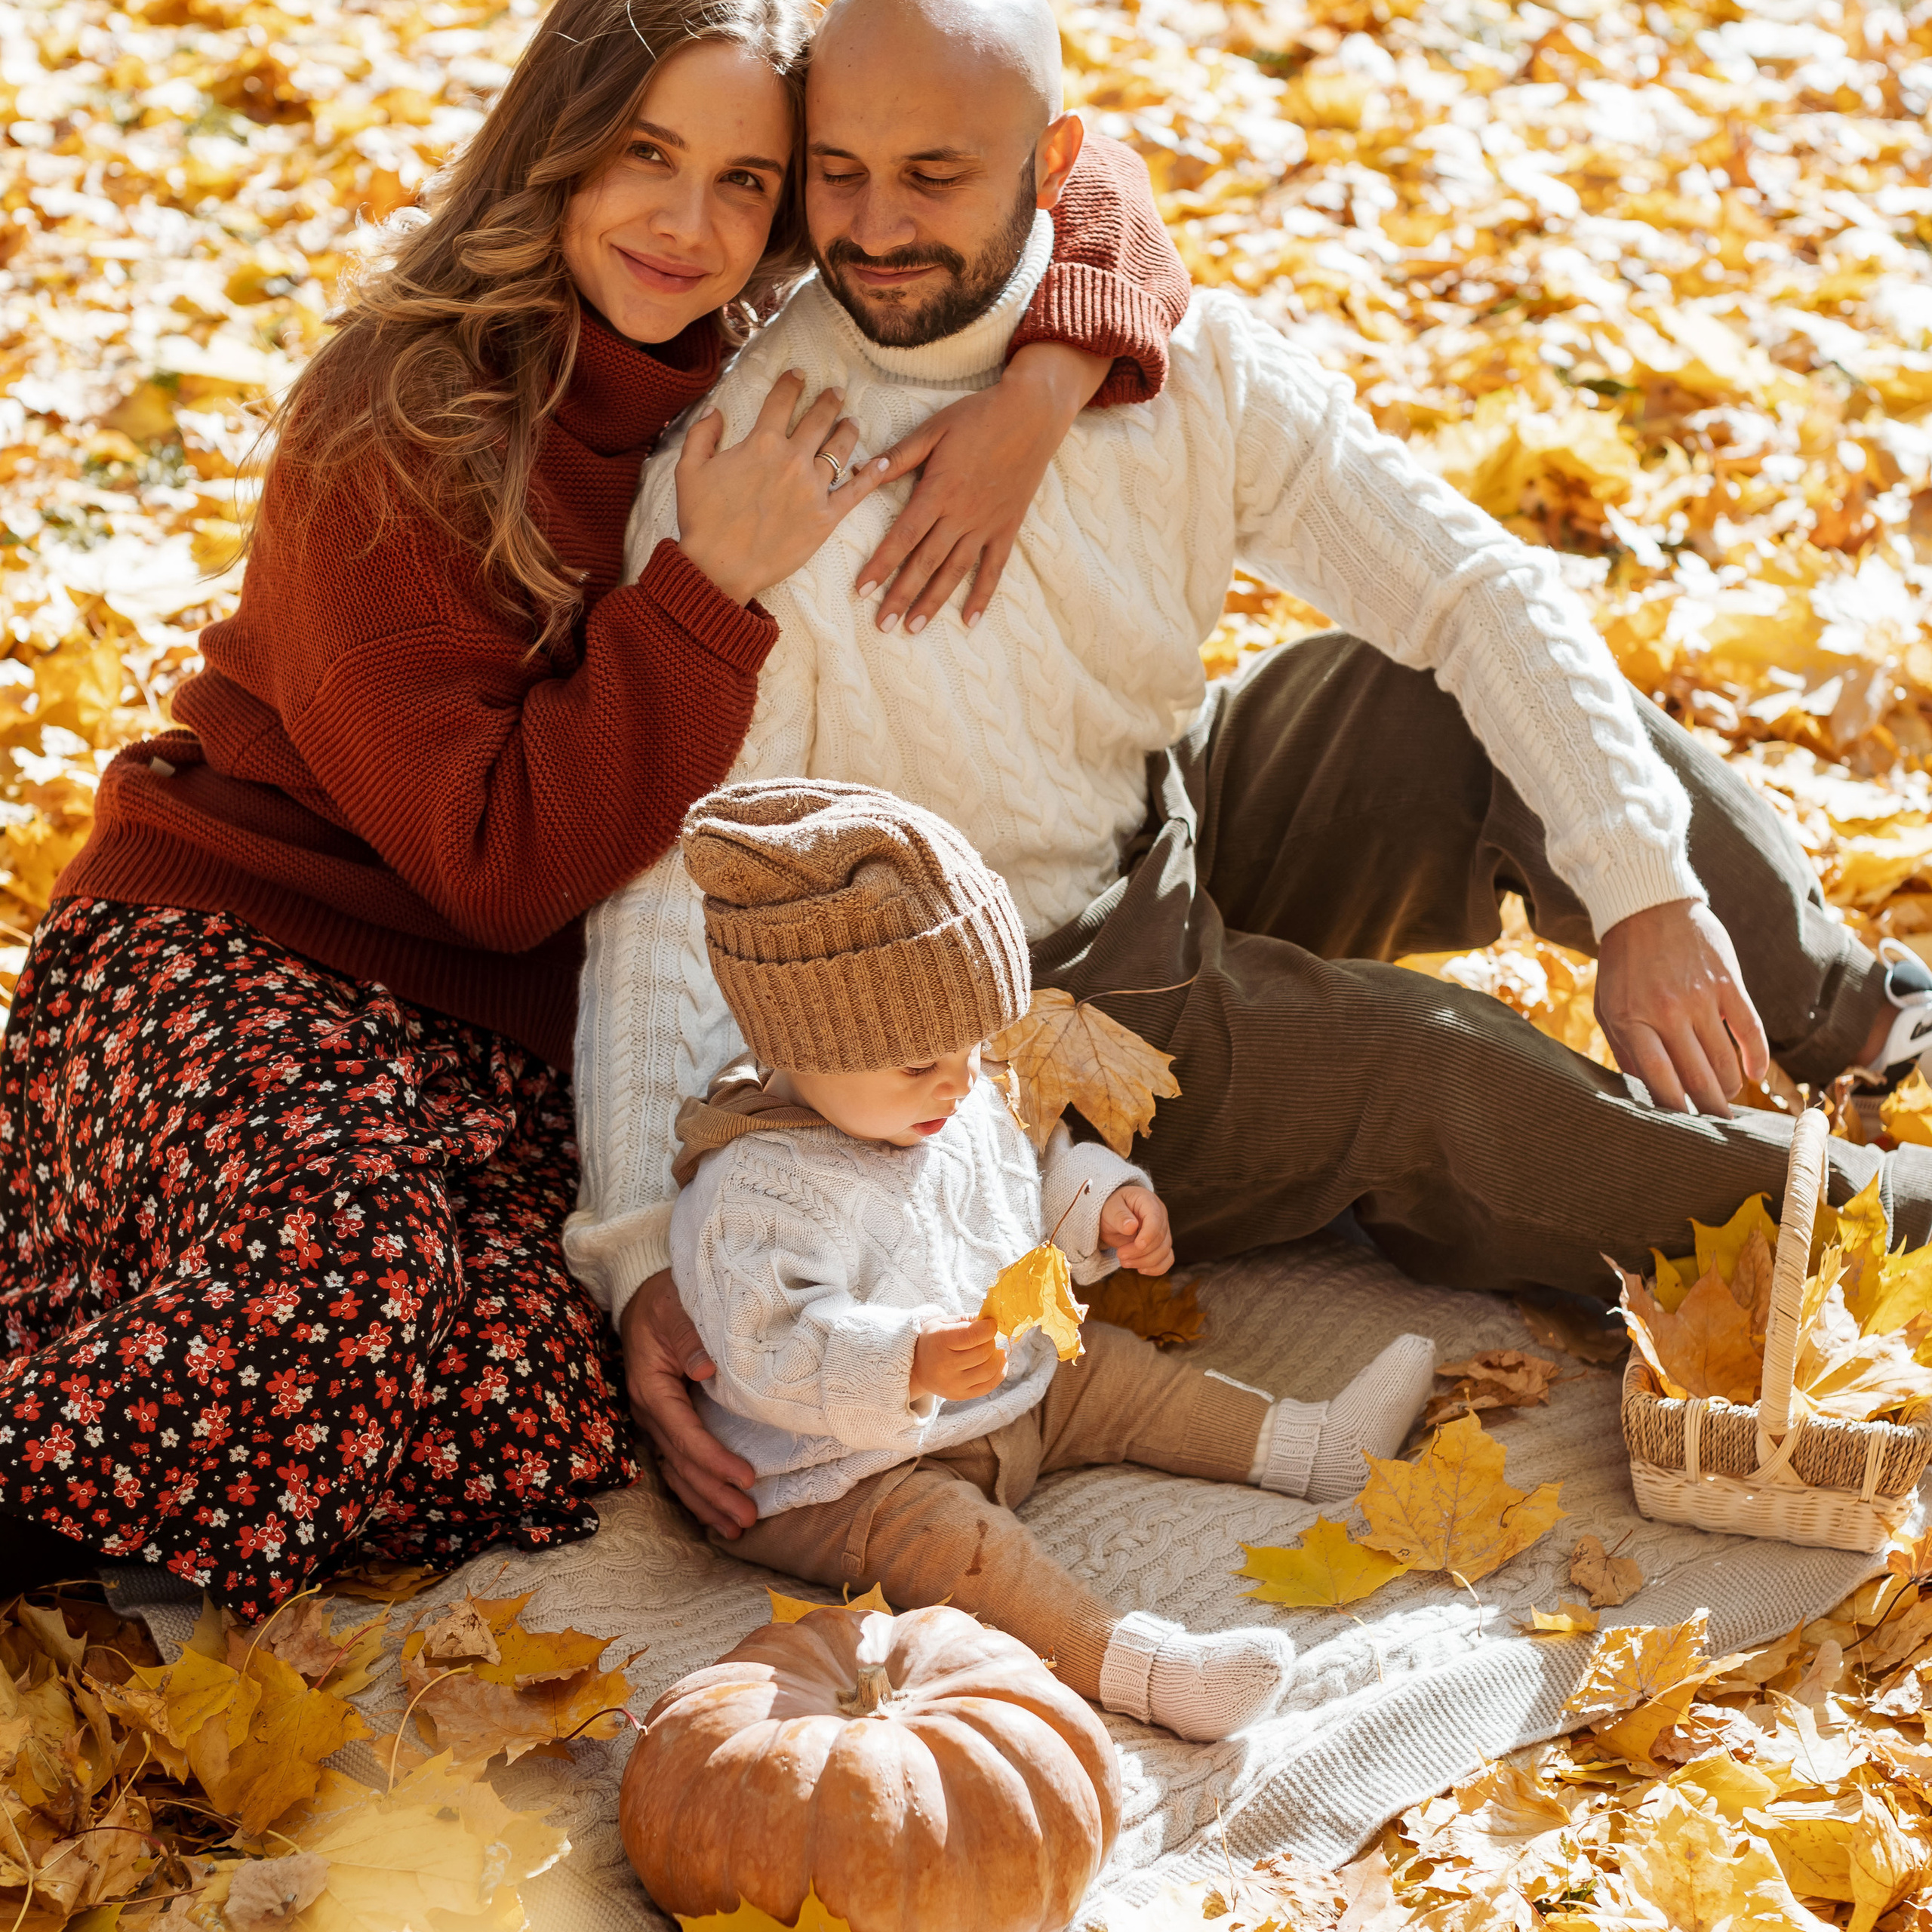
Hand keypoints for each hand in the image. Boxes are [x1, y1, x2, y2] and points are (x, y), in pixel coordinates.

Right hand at [619, 1268, 756, 1535]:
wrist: (642, 1299)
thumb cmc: (665, 1301)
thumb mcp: (675, 1309)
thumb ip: (689, 1336)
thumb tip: (706, 1369)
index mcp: (652, 1388)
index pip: (685, 1434)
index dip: (715, 1460)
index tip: (747, 1479)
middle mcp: (649, 1411)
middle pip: (682, 1463)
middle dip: (714, 1494)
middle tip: (748, 1519)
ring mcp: (655, 1421)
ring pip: (678, 1472)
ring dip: (706, 1502)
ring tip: (736, 1529)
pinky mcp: (664, 1423)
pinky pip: (678, 1464)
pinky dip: (696, 1490)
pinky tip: (715, 1512)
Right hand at [675, 373, 890, 606]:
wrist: (720, 566)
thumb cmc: (702, 521)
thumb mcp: (689, 470)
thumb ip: (702, 434)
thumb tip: (715, 410)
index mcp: (761, 443)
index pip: (782, 401)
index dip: (791, 383)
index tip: (799, 374)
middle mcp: (792, 459)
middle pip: (818, 420)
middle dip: (829, 401)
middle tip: (836, 392)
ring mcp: (812, 488)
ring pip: (839, 449)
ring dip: (848, 430)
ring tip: (853, 422)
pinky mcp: (826, 516)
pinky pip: (856, 490)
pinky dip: (872, 474)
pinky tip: (883, 462)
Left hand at [856, 341, 1110, 633]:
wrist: (1032, 413)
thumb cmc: (978, 416)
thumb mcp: (933, 428)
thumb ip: (899, 456)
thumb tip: (863, 473)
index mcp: (938, 490)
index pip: (903, 536)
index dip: (881, 565)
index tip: (861, 590)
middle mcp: (961, 514)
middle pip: (925, 563)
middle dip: (901, 595)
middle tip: (882, 624)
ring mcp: (986, 525)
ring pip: (955, 572)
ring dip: (934, 602)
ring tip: (913, 628)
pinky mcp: (1007, 528)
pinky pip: (994, 569)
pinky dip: (982, 596)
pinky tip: (969, 621)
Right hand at [910, 1314, 1006, 1402]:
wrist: (916, 1368)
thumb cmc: (932, 1341)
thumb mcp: (942, 1323)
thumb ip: (967, 1319)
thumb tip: (990, 1318)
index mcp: (939, 1342)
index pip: (972, 1336)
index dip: (988, 1328)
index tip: (991, 1323)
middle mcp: (945, 1366)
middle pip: (984, 1353)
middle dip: (991, 1341)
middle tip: (986, 1336)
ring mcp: (953, 1384)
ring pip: (989, 1370)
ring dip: (996, 1357)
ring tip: (992, 1349)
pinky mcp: (960, 1395)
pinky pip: (989, 1385)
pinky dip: (1000, 1371)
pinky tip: (998, 1360)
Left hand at [1099, 1184, 1174, 1274]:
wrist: (1112, 1216)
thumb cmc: (1111, 1208)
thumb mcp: (1110, 1209)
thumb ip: (1119, 1216)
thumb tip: (1131, 1227)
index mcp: (1148, 1202)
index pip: (1156, 1219)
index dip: (1149, 1234)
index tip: (1138, 1245)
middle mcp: (1160, 1216)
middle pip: (1160, 1239)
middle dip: (1140, 1252)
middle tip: (1120, 1255)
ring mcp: (1163, 1231)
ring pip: (1165, 1252)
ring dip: (1145, 1262)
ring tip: (1124, 1262)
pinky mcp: (1162, 1245)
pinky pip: (1167, 1259)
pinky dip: (1156, 1268)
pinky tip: (1141, 1270)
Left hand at [1595, 898, 1770, 1117]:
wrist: (1646, 907)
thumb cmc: (1623, 965)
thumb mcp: (1609, 1007)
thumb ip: (1625, 1048)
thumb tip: (1643, 1093)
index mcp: (1633, 1020)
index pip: (1659, 1080)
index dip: (1675, 1111)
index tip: (1682, 1130)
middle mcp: (1668, 1012)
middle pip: (1697, 1077)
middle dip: (1707, 1110)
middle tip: (1714, 1128)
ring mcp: (1701, 997)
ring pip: (1724, 1061)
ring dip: (1728, 1088)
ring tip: (1726, 1101)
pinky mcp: (1728, 983)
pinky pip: (1751, 1029)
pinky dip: (1756, 1057)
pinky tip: (1754, 1075)